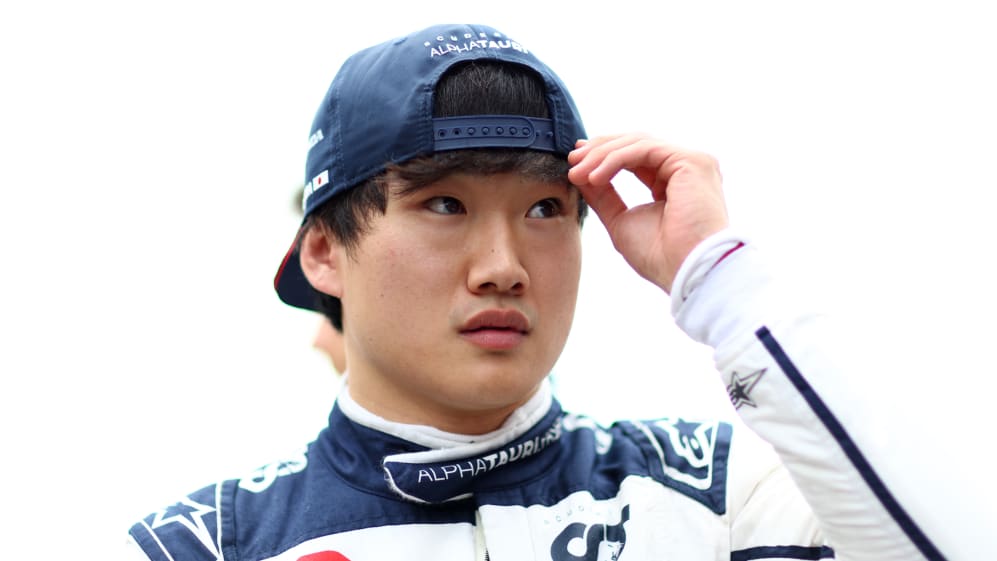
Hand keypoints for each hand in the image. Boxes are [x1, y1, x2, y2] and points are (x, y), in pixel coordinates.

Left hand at [567, 134, 728, 292]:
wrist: (686, 271)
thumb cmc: (660, 256)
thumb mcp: (621, 221)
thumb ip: (604, 197)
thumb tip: (582, 176)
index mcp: (674, 183)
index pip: (636, 157)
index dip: (604, 154)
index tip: (576, 161)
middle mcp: (685, 170)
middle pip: (636, 144)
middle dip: (600, 149)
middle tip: (572, 158)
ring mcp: (692, 163)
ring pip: (638, 143)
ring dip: (603, 154)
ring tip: (579, 171)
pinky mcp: (692, 161)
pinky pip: (644, 149)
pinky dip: (615, 159)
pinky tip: (595, 177)